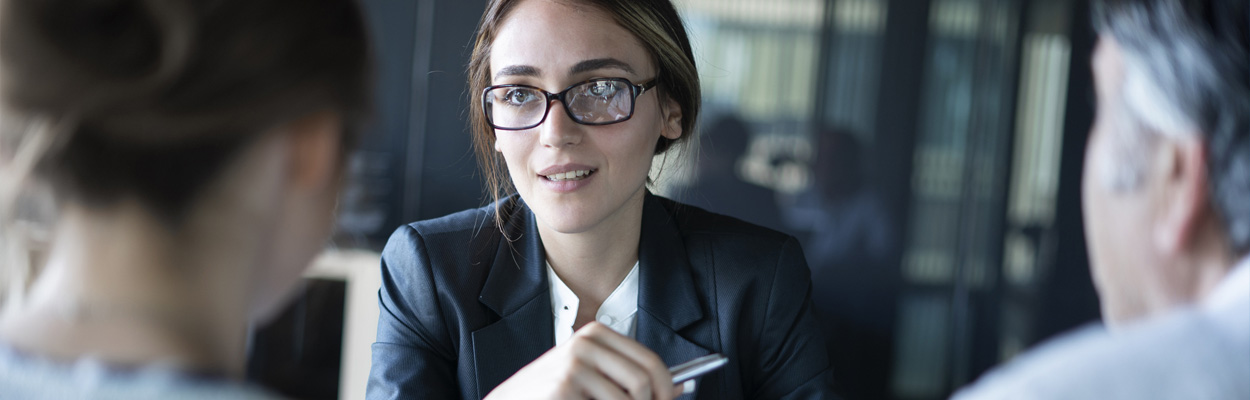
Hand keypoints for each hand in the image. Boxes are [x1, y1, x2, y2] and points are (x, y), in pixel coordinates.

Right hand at [484, 322, 686, 399]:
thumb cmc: (552, 393)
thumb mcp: (592, 377)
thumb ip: (627, 377)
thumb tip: (681, 387)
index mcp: (595, 334)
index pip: (649, 361)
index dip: (668, 388)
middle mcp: (584, 343)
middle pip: (643, 381)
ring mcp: (572, 364)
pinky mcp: (563, 387)